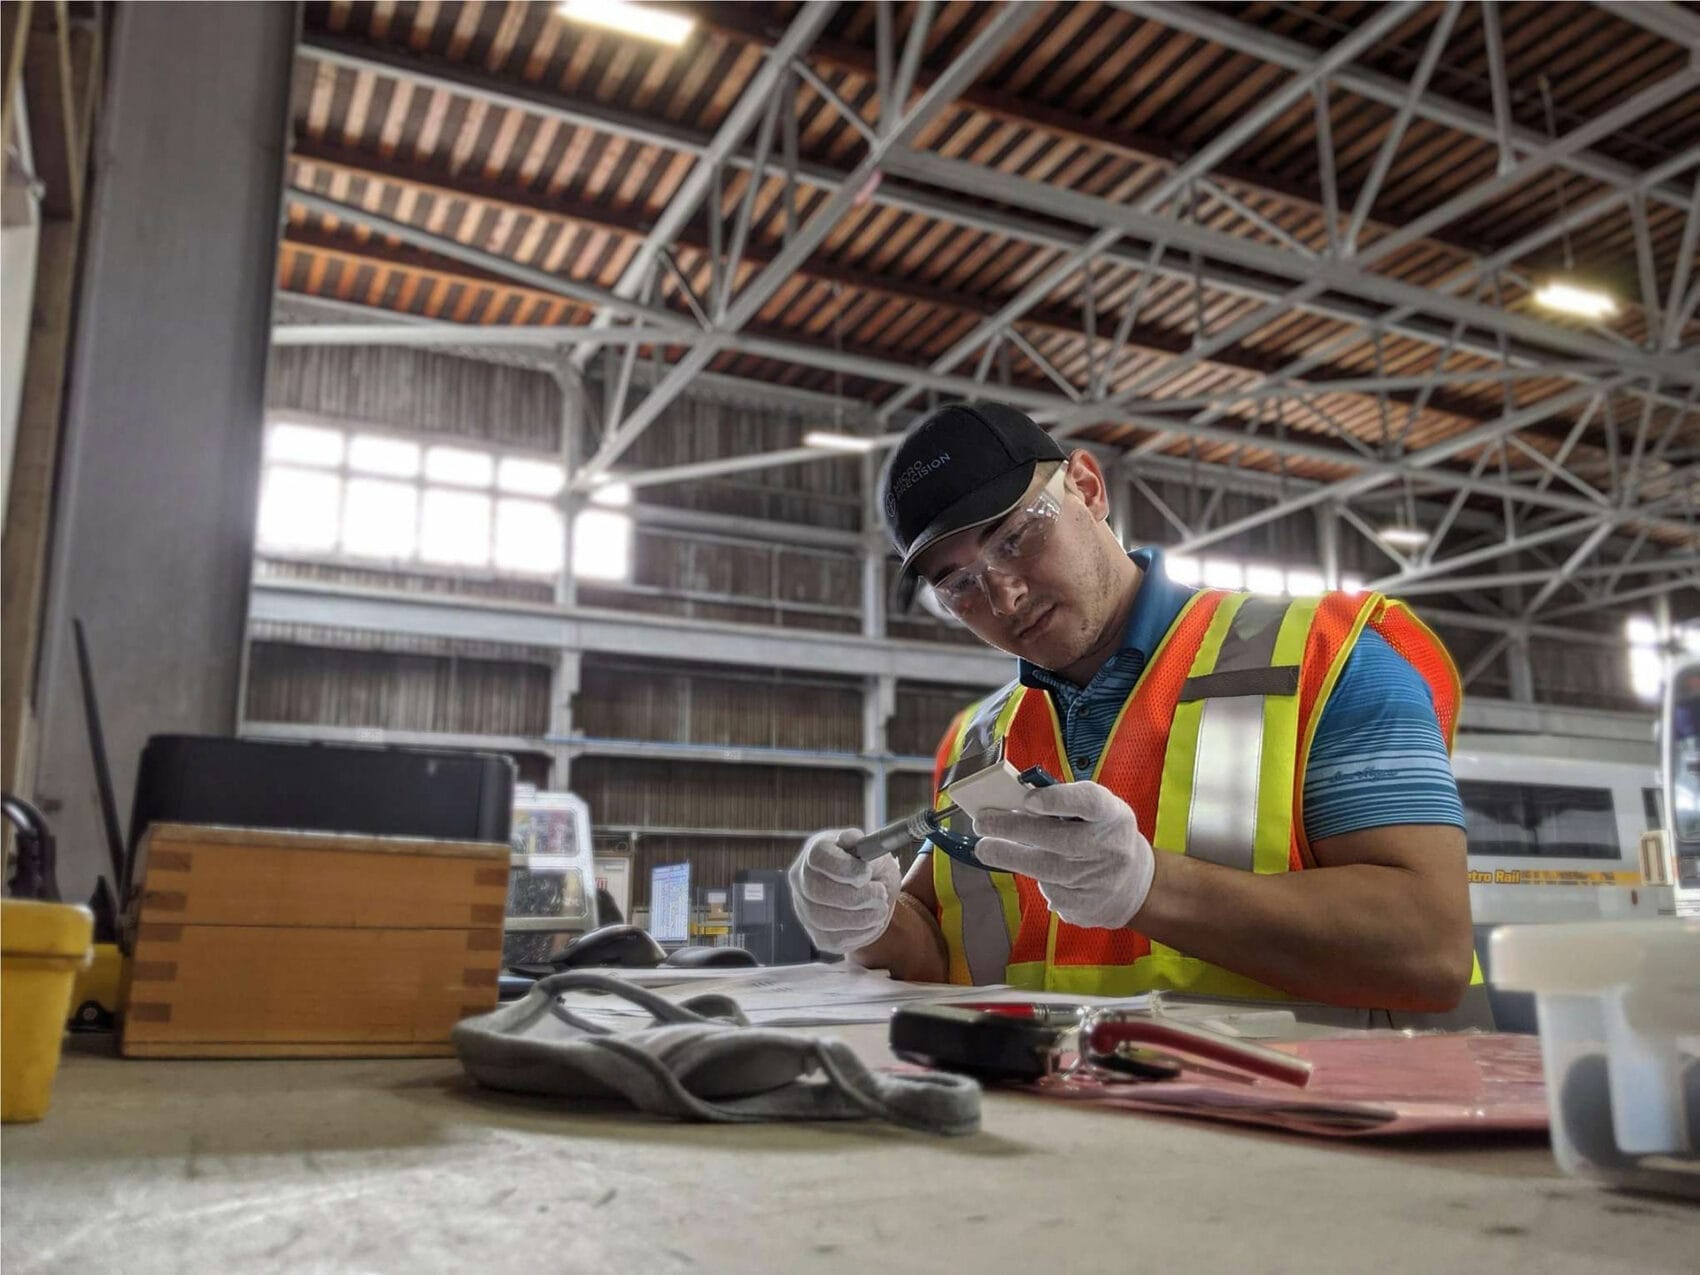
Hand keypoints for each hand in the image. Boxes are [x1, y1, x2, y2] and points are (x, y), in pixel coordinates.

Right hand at [787, 828, 901, 953]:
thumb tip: (849, 839)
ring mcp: (805, 909)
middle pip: (816, 891)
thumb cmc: (871, 868)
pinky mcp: (817, 935)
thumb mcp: (874, 852)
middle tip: (880, 895)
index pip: (817, 857)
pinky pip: (834, 940)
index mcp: (816, 851)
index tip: (866, 874)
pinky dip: (860, 933)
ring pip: (823, 919)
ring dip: (860, 917)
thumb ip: (864, 846)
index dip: (843, 867)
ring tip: (881, 908)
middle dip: (854, 896)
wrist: (875, 895)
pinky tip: (872, 921)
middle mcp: (802, 880)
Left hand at [971, 781, 1155, 929]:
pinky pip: (1050, 891)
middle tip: (983, 822)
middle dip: (1014, 829)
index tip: (1028, 799)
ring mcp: (1098, 880)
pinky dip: (1036, 878)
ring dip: (1008, 856)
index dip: (1058, 800)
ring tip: (984, 848)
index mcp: (1112, 815)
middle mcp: (1109, 848)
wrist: (1133, 884)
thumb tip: (1012, 798)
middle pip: (1057, 839)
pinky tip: (1034, 869)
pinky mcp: (1085, 906)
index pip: (1089, 802)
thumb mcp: (1096, 812)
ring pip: (1046, 869)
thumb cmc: (1102, 835)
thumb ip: (1063, 803)